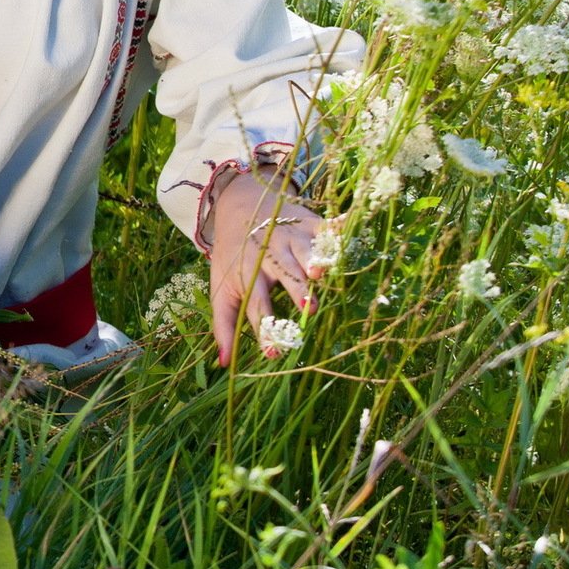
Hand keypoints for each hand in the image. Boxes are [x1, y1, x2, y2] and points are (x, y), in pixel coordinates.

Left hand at [207, 171, 323, 366]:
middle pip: (284, 275)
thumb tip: (223, 363)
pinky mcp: (308, 222)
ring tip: (320, 271)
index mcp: (247, 273)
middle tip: (309, 307)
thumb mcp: (221, 287)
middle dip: (296, 290)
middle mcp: (269, 254)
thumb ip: (224, 325)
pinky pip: (325, 227)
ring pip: (304, 249)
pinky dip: (337, 228)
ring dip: (312, 259)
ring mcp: (290, 236)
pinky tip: (346, 227)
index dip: (264, 328)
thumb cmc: (233, 255)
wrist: (239, 205)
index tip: (273, 353)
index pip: (256, 304)